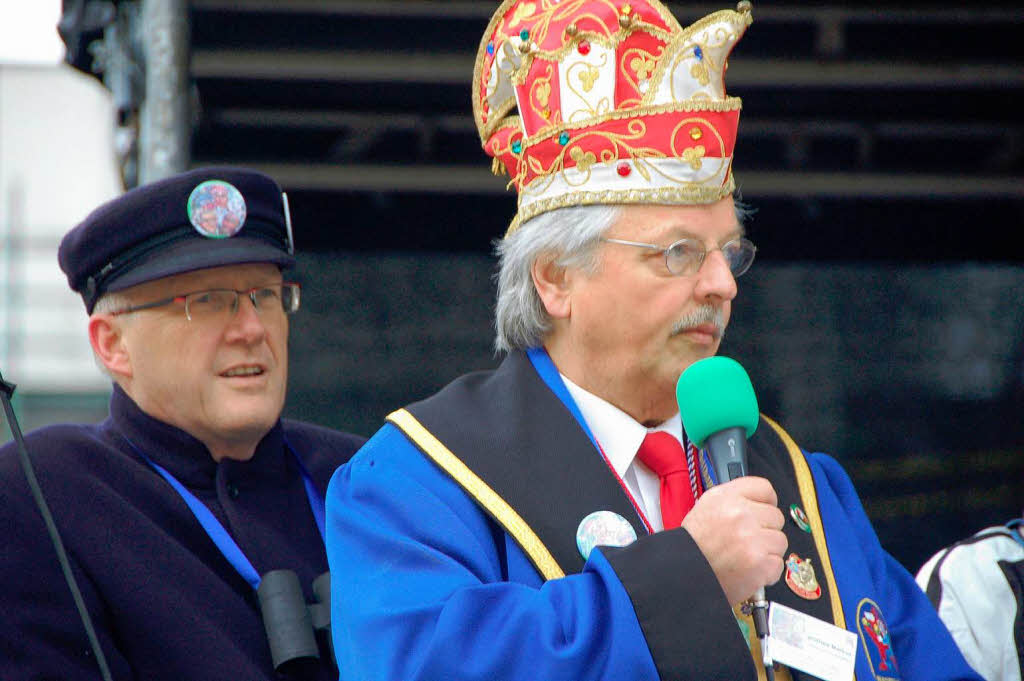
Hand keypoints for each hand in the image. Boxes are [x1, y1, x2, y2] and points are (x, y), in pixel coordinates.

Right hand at [680, 476, 786, 605]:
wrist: (683, 574)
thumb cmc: (694, 544)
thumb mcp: (706, 507)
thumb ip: (734, 500)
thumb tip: (759, 504)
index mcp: (727, 497)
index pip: (765, 489)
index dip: (766, 502)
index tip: (763, 513)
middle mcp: (740, 514)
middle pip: (776, 516)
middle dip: (765, 530)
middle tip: (747, 541)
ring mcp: (752, 539)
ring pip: (780, 541)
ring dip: (767, 552)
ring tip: (746, 557)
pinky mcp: (760, 564)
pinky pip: (778, 564)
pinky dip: (766, 572)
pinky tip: (749, 571)